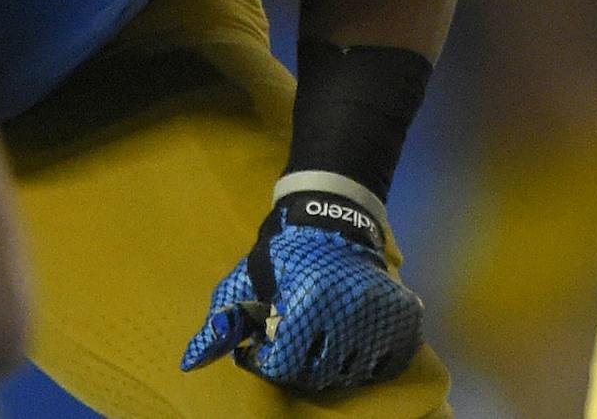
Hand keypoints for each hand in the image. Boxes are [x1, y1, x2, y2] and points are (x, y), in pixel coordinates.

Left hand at [180, 188, 423, 393]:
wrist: (333, 222)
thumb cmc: (282, 255)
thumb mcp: (245, 281)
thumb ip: (222, 321)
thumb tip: (191, 362)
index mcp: (306, 302)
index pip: (282, 366)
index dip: (266, 361)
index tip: (264, 345)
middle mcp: (348, 312)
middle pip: (316, 374)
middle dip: (296, 362)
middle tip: (291, 339)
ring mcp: (381, 317)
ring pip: (350, 373)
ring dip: (330, 363)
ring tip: (318, 337)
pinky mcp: (405, 319)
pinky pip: (385, 364)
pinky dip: (367, 361)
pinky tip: (350, 340)